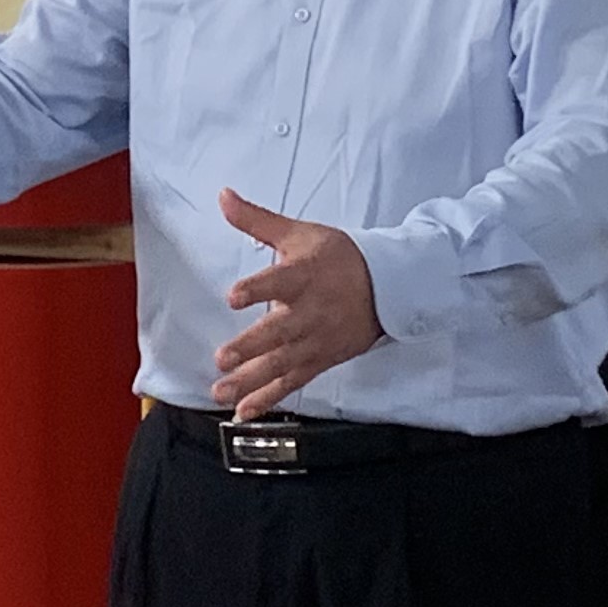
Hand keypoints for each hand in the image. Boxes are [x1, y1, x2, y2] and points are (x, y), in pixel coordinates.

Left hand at [210, 192, 383, 418]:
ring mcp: (316, 340)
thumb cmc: (337, 257)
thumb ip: (257, 221)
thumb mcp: (300, 233)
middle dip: (251, 347)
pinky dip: (269, 398)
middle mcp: (311, 311)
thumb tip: (223, 196)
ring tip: (221, 390)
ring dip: (251, 380)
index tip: (233, 296)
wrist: (386, 286)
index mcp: (305, 275)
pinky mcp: (320, 360)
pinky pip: (293, 382)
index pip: (280, 282)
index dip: (257, 289)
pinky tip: (244, 410)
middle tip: (223, 358)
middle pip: (280, 331)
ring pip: (283, 363)